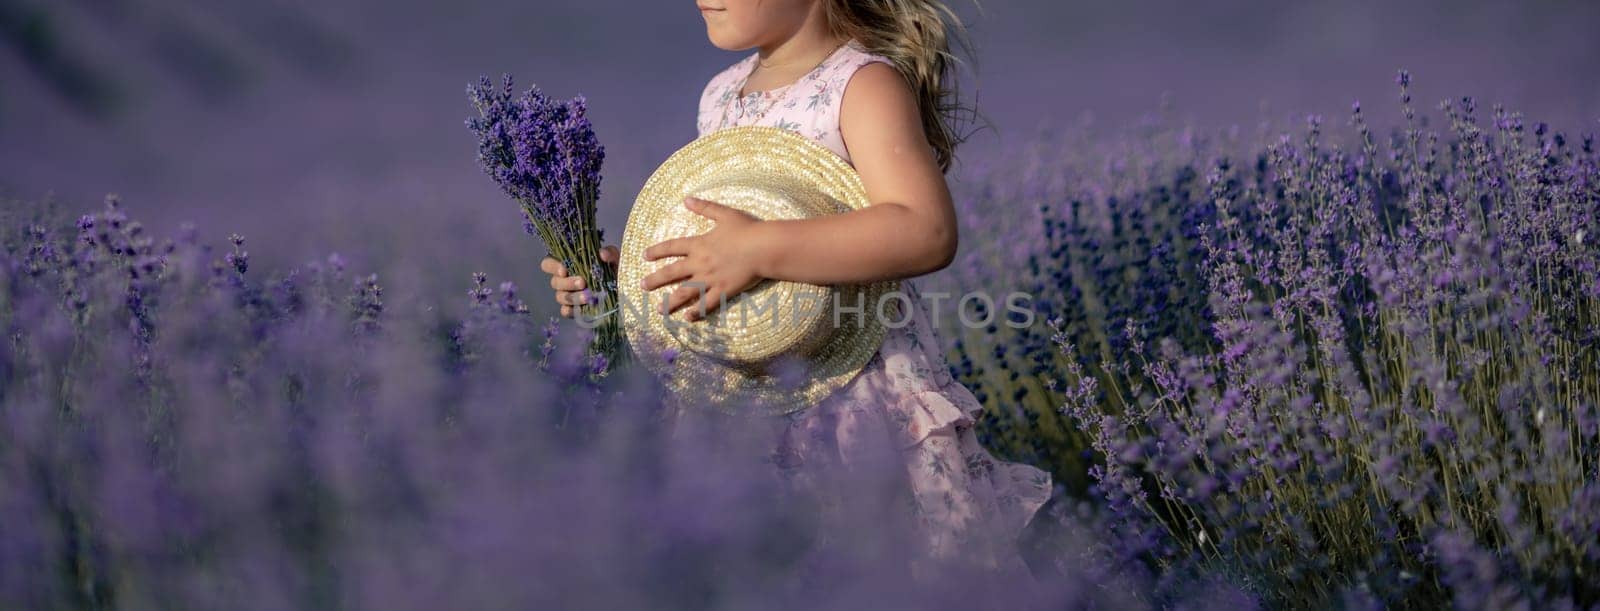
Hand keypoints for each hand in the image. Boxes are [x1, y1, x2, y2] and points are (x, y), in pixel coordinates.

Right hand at [542, 245, 617, 317]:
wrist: (625, 290)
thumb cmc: (615, 271)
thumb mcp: (615, 259)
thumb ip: (609, 252)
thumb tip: (602, 254)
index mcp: (568, 265)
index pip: (548, 264)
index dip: (552, 267)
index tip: (564, 270)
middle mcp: (564, 280)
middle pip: (555, 282)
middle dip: (568, 283)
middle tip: (583, 282)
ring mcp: (568, 296)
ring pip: (560, 297)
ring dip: (574, 297)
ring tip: (589, 297)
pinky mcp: (574, 310)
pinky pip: (565, 311)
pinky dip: (572, 311)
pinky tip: (583, 308)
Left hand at [641, 197, 763, 321]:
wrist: (763, 247)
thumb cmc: (747, 229)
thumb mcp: (724, 214)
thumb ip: (704, 208)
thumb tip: (686, 200)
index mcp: (699, 244)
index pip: (672, 247)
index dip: (657, 251)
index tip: (644, 256)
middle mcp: (700, 263)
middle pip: (672, 273)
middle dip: (655, 280)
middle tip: (642, 286)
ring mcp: (710, 279)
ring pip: (685, 292)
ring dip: (670, 301)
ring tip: (659, 309)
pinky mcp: (723, 290)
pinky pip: (707, 303)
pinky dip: (697, 311)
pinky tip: (688, 317)